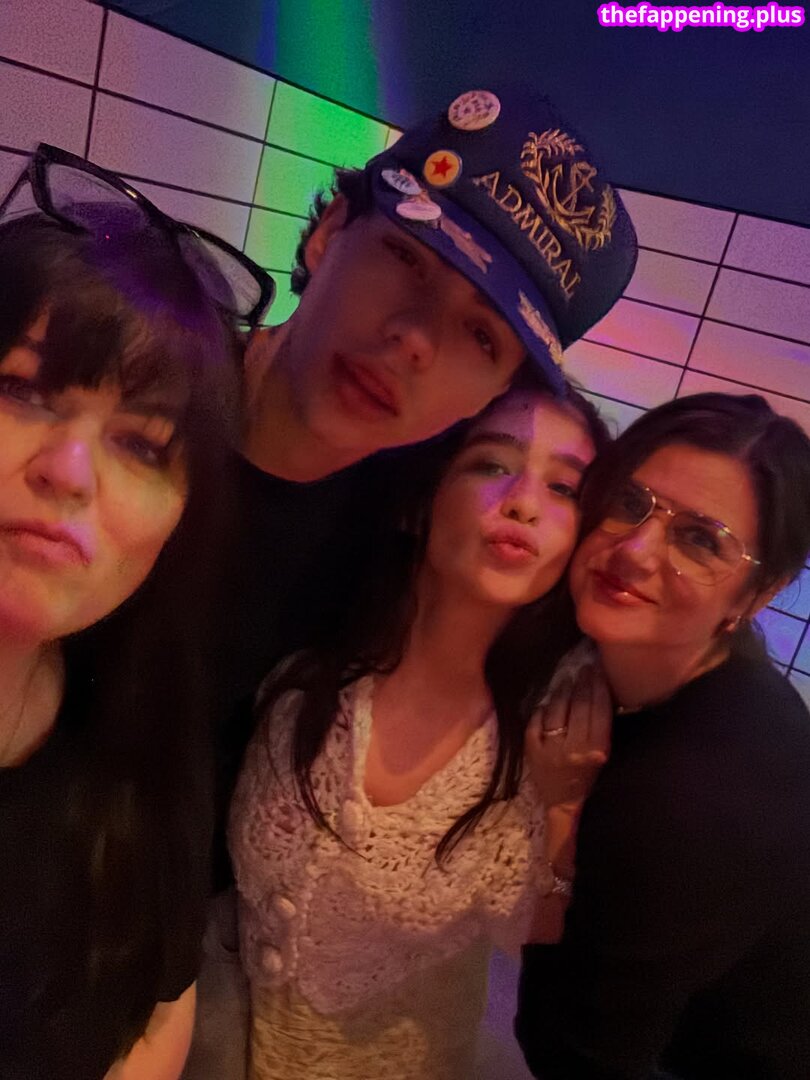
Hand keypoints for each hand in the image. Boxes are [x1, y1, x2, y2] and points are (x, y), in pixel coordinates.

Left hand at [525, 663, 611, 811]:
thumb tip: (598, 690)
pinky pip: (536, 720)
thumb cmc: (588, 777)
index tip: (598, 669)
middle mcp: (574, 748)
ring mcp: (551, 748)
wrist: (564, 804)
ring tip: (568, 679)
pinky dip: (543, 708)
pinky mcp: (531, 750)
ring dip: (563, 690)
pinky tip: (549, 701)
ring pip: (557, 709)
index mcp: (597, 750)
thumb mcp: (602, 753)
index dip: (599, 685)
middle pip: (579, 705)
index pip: (599, 709)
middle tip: (585, 667)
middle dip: (583, 682)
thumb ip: (601, 726)